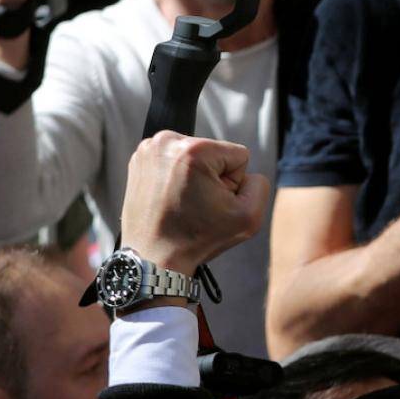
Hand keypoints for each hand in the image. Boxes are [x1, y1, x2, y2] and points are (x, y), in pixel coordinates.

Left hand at [120, 132, 271, 276]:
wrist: (153, 256)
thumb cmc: (196, 239)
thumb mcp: (249, 217)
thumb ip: (260, 184)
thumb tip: (245, 173)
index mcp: (195, 151)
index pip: (239, 156)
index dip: (233, 183)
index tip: (212, 202)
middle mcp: (168, 142)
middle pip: (216, 153)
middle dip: (213, 177)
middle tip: (197, 204)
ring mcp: (149, 149)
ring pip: (197, 156)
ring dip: (196, 176)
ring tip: (183, 202)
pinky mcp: (139, 158)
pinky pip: (176, 160)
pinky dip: (177, 176)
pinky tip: (171, 196)